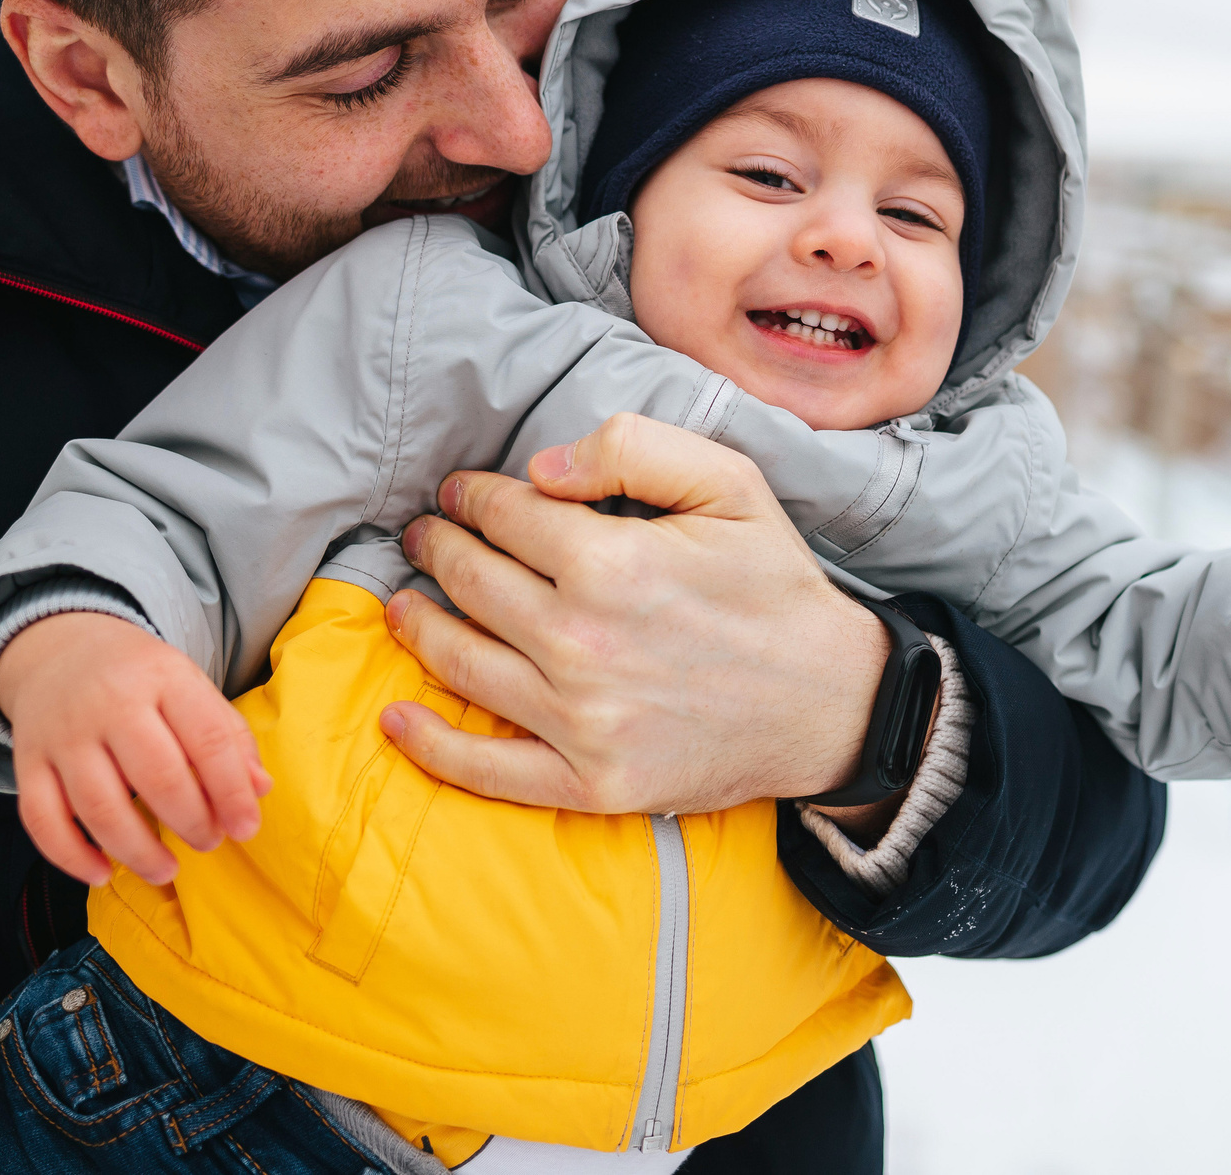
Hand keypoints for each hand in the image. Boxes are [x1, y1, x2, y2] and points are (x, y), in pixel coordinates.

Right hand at [0, 610, 270, 886]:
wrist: (60, 651)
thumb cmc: (140, 679)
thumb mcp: (190, 687)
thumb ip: (228, 736)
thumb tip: (259, 790)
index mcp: (163, 678)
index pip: (206, 738)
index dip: (231, 790)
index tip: (246, 829)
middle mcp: (109, 703)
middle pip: (155, 775)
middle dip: (190, 821)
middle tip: (209, 843)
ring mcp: (63, 734)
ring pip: (98, 806)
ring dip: (137, 850)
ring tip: (166, 871)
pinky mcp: (29, 761)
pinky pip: (41, 819)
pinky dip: (71, 856)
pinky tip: (102, 873)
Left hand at [381, 413, 889, 814]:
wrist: (833, 702)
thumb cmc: (777, 586)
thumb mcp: (730, 484)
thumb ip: (634, 448)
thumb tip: (538, 470)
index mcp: (613, 563)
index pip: (505, 517)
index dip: (473, 496)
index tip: (460, 492)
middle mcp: (582, 643)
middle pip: (470, 583)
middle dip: (437, 548)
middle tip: (424, 536)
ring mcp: (582, 721)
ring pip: (462, 665)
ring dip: (417, 627)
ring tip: (404, 603)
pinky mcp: (590, 782)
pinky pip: (488, 769)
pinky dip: (432, 747)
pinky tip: (397, 718)